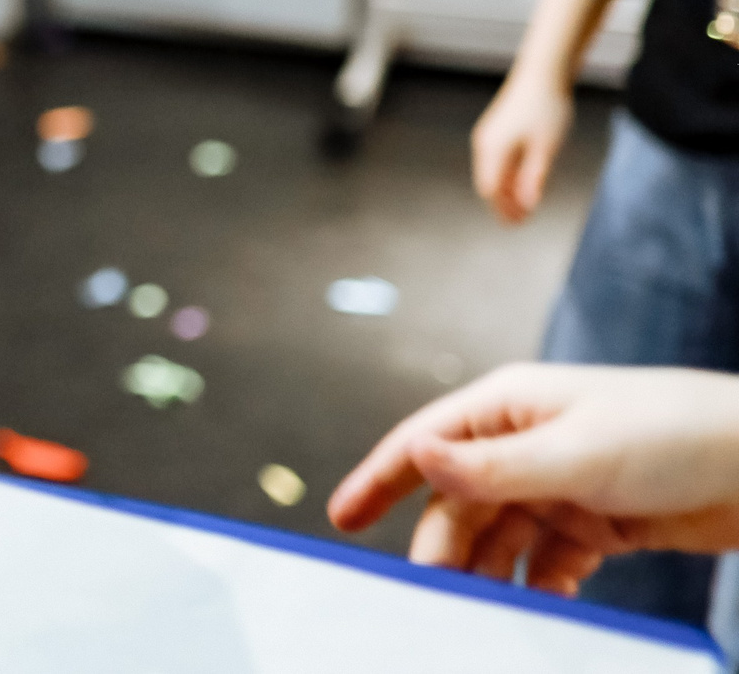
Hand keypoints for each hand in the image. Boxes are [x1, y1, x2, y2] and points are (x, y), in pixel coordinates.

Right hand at [330, 363, 738, 593]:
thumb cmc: (674, 434)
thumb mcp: (575, 453)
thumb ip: (493, 467)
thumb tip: (417, 458)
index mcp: (509, 406)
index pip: (424, 443)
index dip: (379, 479)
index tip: (341, 520)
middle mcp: (525, 442)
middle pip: (460, 502)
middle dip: (443, 548)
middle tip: (431, 595)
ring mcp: (560, 483)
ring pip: (502, 536)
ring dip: (492, 572)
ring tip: (488, 608)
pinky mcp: (597, 521)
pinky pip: (550, 559)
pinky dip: (543, 583)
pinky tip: (548, 602)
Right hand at [472, 71, 574, 222]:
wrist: (543, 73)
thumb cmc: (546, 109)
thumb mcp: (545, 149)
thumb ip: (534, 179)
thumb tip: (527, 206)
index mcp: (493, 150)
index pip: (490, 190)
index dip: (503, 210)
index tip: (519, 225)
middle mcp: (485, 144)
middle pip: (489, 183)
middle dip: (504, 203)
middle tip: (523, 222)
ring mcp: (489, 136)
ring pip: (493, 172)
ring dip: (508, 190)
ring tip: (526, 205)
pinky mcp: (498, 130)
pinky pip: (498, 160)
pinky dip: (509, 175)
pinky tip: (525, 182)